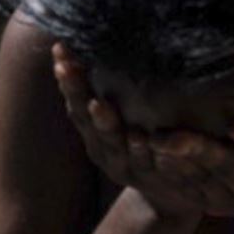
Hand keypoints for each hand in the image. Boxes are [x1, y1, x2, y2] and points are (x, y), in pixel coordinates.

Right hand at [52, 45, 210, 220]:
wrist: (173, 192)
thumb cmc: (147, 146)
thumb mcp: (127, 120)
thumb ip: (117, 90)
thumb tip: (107, 42)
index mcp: (94, 131)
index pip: (76, 99)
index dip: (67, 77)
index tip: (60, 49)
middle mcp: (102, 148)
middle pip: (85, 119)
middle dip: (76, 92)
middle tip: (66, 67)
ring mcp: (123, 165)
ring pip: (110, 142)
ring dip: (104, 123)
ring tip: (98, 104)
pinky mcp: (149, 179)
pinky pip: (144, 163)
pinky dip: (140, 150)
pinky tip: (139, 137)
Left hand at [150, 81, 233, 222]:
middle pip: (228, 169)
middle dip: (201, 152)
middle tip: (172, 136)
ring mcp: (231, 200)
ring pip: (200, 181)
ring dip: (174, 162)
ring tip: (150, 140)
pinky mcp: (208, 203)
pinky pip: (185, 189)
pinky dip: (165, 172)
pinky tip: (144, 152)